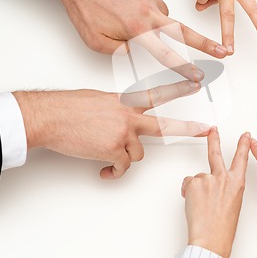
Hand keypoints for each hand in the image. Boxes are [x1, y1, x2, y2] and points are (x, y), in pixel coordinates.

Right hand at [13, 81, 209, 178]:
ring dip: (126, 157)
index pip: (158, 94)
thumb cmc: (69, 106)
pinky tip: (105, 171)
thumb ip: (118, 108)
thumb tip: (122, 118)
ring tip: (111, 157)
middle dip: (188, 128)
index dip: (179, 89)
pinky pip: (122, 167)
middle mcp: (129, 116)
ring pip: (138, 154)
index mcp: (126, 101)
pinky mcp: (113, 150)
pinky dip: (114, 172)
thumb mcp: (100, 99)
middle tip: (205, 129)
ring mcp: (123, 133)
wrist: (51, 117)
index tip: (195, 85)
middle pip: (165, 126)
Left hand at [42, 0, 227, 78]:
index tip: (197, 74)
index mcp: (137, 29)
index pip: (167, 54)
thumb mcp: (96, 41)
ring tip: (128, 13)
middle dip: (205, 43)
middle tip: (222, 50)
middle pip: (184, 31)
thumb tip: (133, 50)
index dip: (184, 67)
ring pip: (161, 11)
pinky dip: (141, 0)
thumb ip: (119, 51)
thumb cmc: (83, 7)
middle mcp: (148, 11)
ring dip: (152, 17)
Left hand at [181, 128, 250, 257]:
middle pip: (216, 153)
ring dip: (197, 188)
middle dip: (214, 139)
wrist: (211, 238)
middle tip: (212, 129)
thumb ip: (226, 188)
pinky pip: (188, 183)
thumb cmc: (223, 227)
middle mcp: (223, 177)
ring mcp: (208, 179)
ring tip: (201, 204)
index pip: (241, 158)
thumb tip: (214, 184)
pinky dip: (188, 192)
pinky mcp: (194, 182)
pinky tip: (194, 204)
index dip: (243, 145)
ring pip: (198, 177)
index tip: (245, 136)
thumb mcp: (233, 203)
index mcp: (237, 183)